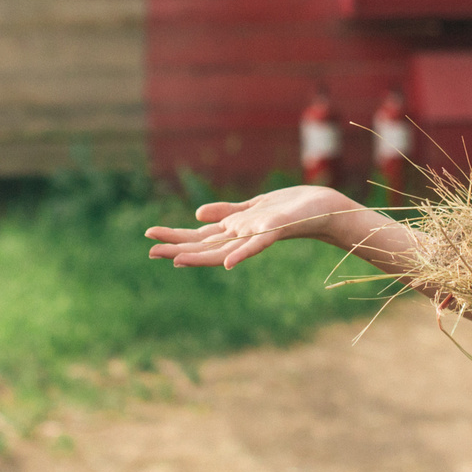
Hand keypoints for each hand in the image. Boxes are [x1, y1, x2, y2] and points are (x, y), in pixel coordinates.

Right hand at [145, 185, 359, 269]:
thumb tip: (197, 215)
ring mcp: (256, 237)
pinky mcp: (274, 232)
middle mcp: (242, 238)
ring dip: (200, 256)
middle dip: (177, 247)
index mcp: (235, 230)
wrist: (322, 209)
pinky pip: (256, 246)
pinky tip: (229, 262)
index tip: (149, 239)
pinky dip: (242, 254)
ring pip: (224, 249)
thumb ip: (225, 213)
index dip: (175, 237)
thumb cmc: (289, 209)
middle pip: (204, 245)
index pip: (199, 236)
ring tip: (176, 259)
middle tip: (151, 251)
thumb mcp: (251, 208)